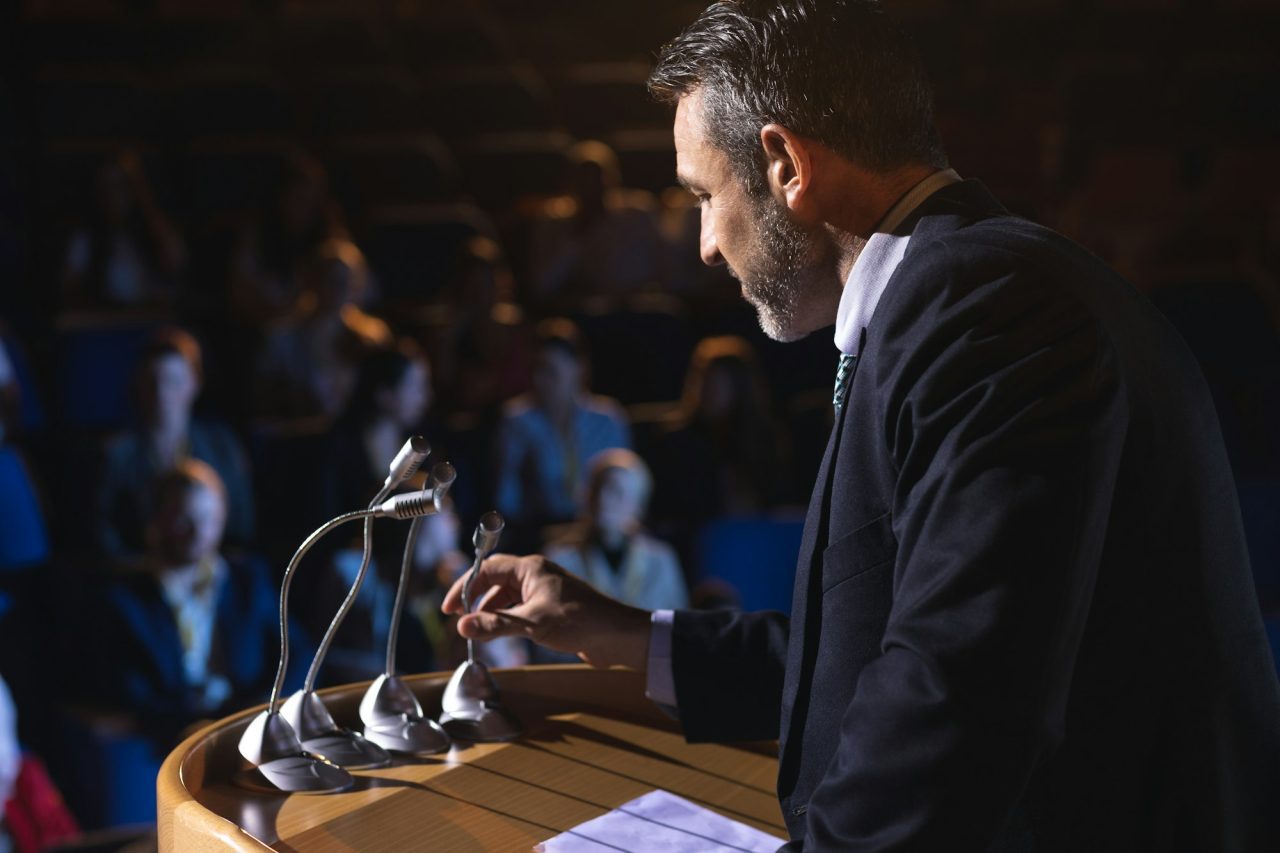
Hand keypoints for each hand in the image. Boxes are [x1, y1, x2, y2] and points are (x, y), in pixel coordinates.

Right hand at [441, 554, 651, 670]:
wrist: (617, 636)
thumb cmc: (581, 622)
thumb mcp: (533, 624)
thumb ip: (496, 625)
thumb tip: (462, 626)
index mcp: (531, 569)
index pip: (487, 569)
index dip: (464, 587)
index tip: (450, 609)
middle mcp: (536, 576)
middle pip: (495, 581)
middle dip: (475, 600)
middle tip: (460, 620)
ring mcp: (544, 592)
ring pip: (507, 598)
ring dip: (491, 613)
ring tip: (478, 631)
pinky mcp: (551, 609)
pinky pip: (520, 610)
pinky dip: (506, 620)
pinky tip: (501, 636)